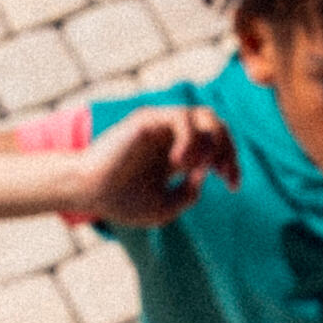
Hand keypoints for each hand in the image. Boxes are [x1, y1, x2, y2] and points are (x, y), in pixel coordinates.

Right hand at [71, 110, 228, 229]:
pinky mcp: (148, 119)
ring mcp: (161, 124)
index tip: (233, 186)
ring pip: (205, 115)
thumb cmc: (122, 202)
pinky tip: (179, 163)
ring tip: (195, 166)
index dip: (231, 162)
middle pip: (217, 125)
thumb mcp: (165, 207)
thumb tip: (205, 173)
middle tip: (226, 173)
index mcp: (178, 152)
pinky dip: (190, 139)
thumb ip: (189, 193)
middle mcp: (172, 135)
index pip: (217, 144)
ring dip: (212, 142)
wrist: (89, 194)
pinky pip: (182, 119)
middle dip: (229, 149)